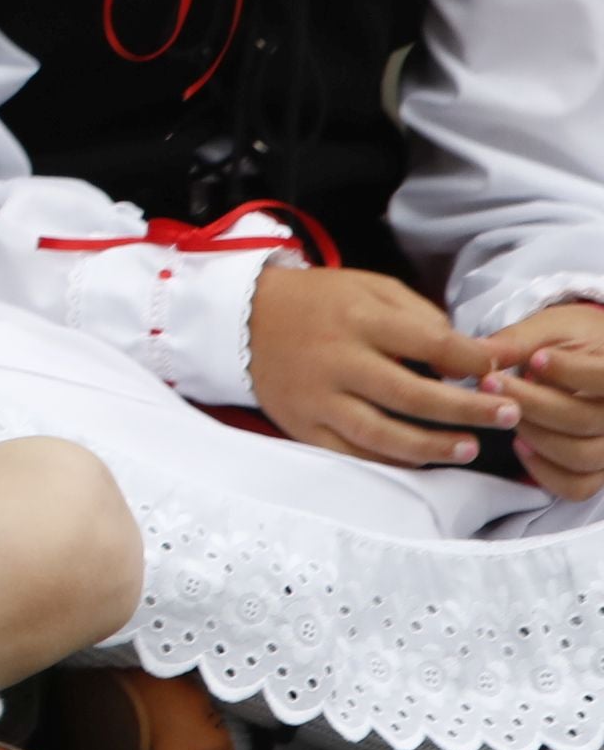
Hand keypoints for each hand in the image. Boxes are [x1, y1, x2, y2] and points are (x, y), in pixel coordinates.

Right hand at [249, 261, 512, 465]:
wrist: (241, 317)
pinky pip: (352, 453)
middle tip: (509, 415)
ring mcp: (317, 398)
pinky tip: (420, 459)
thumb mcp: (368, 288)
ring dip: (433, 446)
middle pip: (413, 396)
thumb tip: (463, 358)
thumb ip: (418, 317)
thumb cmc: (319, 301)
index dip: (474, 359)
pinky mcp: (301, 424)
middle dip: (468, 409)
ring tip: (469, 448)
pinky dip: (391, 461)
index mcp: (358, 319)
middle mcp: (337, 360)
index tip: (500, 366)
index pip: (430, 343)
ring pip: (383, 434)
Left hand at [482, 302, 603, 498]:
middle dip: (530, 403)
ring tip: (503, 412)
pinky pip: (576, 486)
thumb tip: (479, 355)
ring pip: (579, 455)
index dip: (571, 371)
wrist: (589, 356)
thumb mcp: (550, 329)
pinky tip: (519, 444)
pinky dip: (544, 472)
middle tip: (490, 382)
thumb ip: (520, 342)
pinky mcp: (597, 469)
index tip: (537, 359)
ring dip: (532, 435)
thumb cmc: (571, 341)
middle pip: (581, 420)